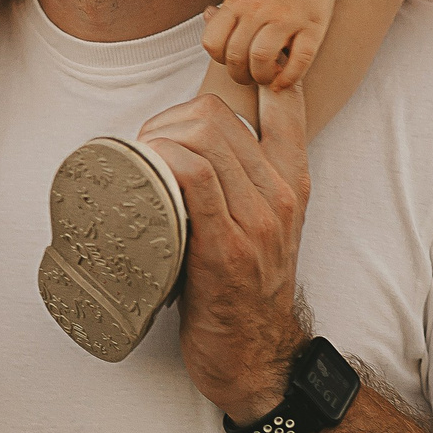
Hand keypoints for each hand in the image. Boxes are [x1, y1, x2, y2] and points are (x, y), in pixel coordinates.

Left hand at [137, 80, 311, 424]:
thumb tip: (193, 134)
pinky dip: (164, 161)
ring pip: (204, 138)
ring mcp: (258, 221)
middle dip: (169, 118)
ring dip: (157, 138)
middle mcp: (281, 194)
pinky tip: (145, 173)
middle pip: (217, 113)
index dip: (243, 75)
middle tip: (146, 151)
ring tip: (139, 166)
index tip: (194, 105)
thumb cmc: (243, 286)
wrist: (256, 357)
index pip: (283, 99)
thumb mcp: (260, 222)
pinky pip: (195, 178)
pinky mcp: (228, 249)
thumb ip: (243, 178)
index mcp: (292, 180)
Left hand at [201, 0, 339, 88]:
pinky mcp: (313, 26)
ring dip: (261, 78)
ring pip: (263, 60)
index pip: (214, 43)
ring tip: (266, 77)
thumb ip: (227, 10)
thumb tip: (208, 20)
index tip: (230, 61)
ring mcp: (287, 18)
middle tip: (248, 76)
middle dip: (239, 76)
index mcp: (238, 2)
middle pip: (237, 56)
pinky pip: (299, 62)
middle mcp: (259, 10)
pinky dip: (288, 78)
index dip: (219, 60)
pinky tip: (283, 81)